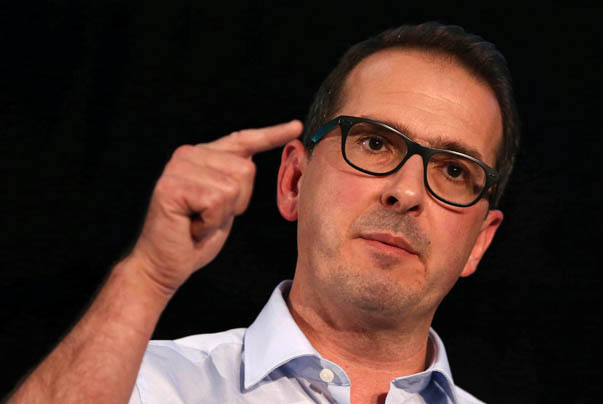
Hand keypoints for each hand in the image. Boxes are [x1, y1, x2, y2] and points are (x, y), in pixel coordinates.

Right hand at [128, 120, 302, 294]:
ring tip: (198, 222)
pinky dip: (210, 222)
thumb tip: (253, 161)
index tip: (296, 127)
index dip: (271, 134)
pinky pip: (216, 201)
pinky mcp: (172, 186)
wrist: (163, 265)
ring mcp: (178, 168)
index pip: (242, 140)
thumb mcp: (224, 204)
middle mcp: (188, 154)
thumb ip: (234, 180)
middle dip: (237, 202)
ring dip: (222, 215)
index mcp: (202, 156)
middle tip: (208, 218)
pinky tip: (192, 227)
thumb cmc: (194, 238)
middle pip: (246, 169)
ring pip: (233, 186)